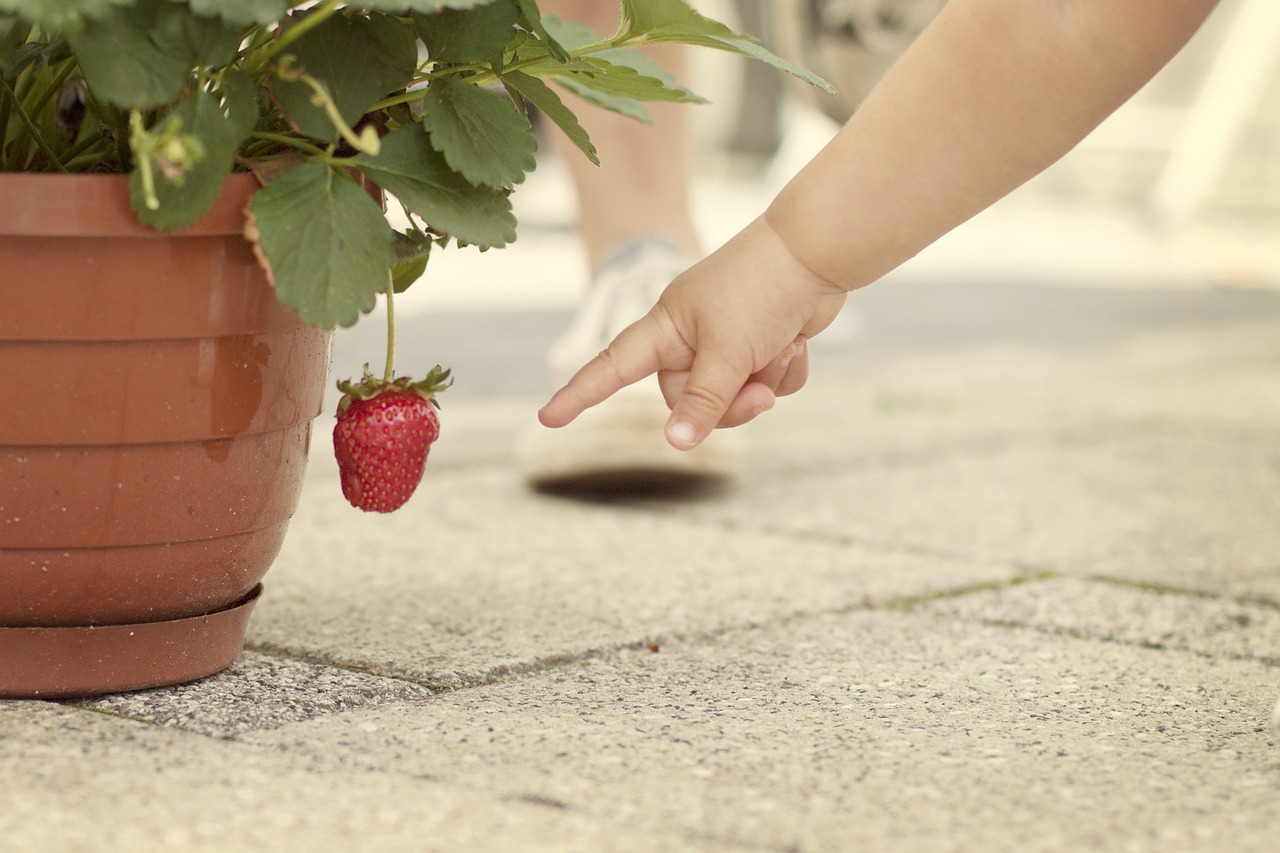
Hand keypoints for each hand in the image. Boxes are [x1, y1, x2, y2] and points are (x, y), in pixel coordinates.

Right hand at [538, 216, 847, 448]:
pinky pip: (766, 385)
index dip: (580, 395)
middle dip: (728, 404)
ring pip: (733, 398)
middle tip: (757, 390)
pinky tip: (796, 343)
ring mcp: (727, 341)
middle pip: (688, 401)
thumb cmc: (761, 289)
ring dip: (762, 386)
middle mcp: (690, 336)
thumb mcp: (727, 352)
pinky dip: (784, 373)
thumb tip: (676, 444)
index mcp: (666, 327)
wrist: (818, 253)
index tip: (548, 419)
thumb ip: (702, 401)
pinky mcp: (762, 345)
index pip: (612, 368)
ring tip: (781, 350)